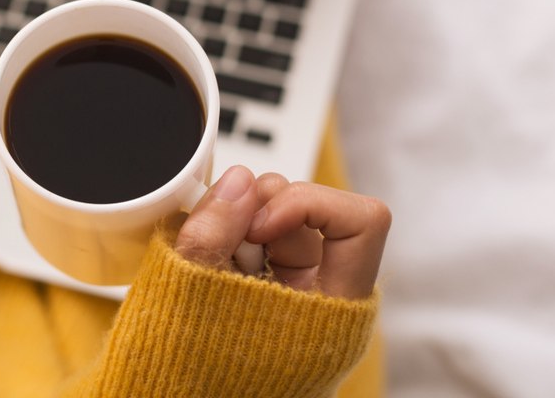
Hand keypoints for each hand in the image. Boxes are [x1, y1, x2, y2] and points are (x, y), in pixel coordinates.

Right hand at [175, 166, 390, 298]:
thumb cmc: (195, 374)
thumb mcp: (193, 298)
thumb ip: (212, 236)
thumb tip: (237, 180)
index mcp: (335, 310)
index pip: (361, 222)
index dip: (306, 205)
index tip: (257, 221)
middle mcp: (325, 298)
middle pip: (314, 213)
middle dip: (261, 207)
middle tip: (220, 229)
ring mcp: (296, 292)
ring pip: (282, 221)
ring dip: (240, 223)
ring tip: (209, 253)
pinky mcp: (269, 289)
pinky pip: (256, 241)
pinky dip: (229, 239)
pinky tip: (208, 262)